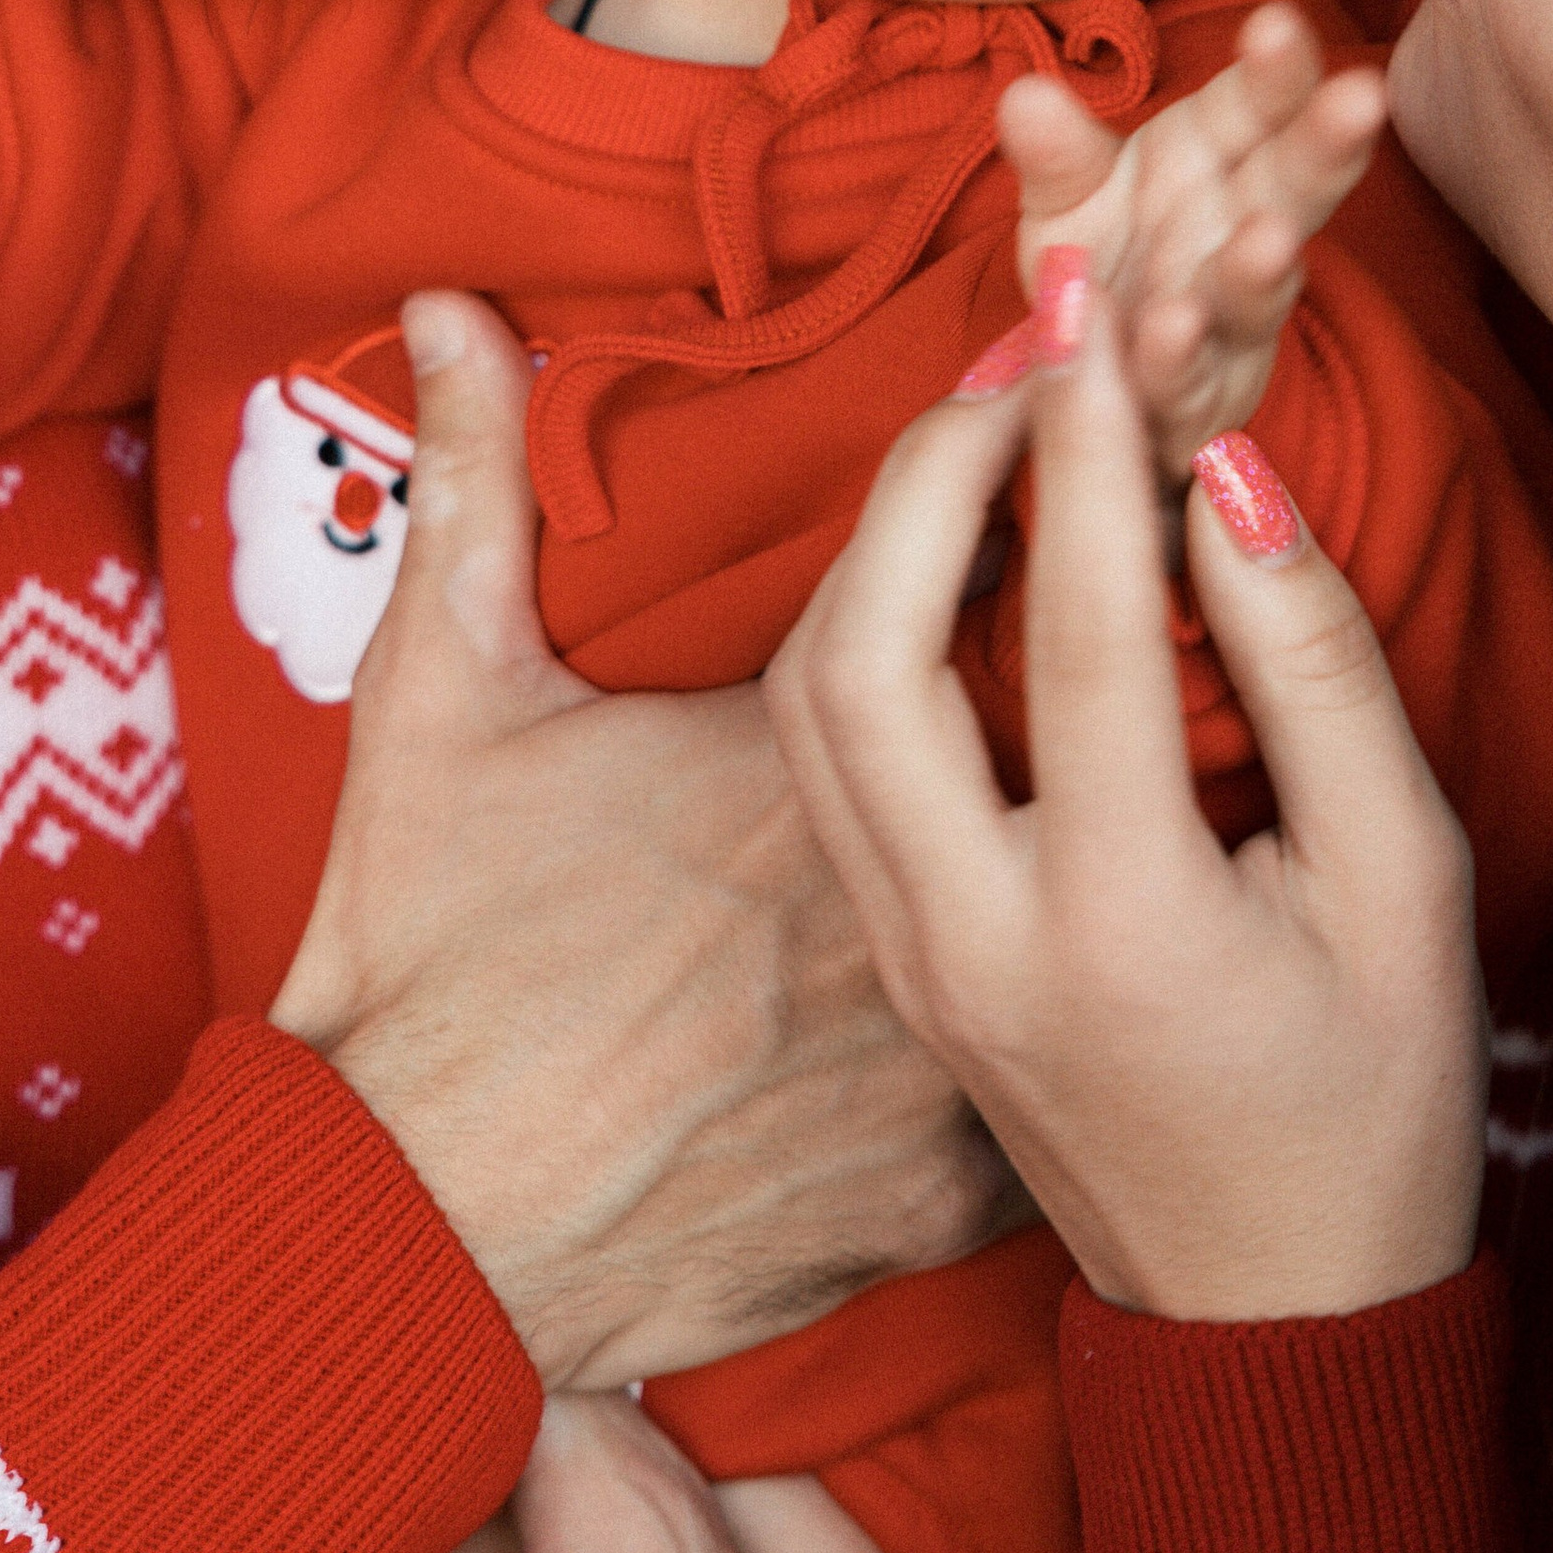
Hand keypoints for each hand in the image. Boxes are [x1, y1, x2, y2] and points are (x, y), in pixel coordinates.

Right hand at [272, 291, 1019, 1391]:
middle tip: (1117, 510)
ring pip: (1089, 908)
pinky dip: (1081, 1012)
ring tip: (1140, 723)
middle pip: (1044, 726)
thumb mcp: (432, 708)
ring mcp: (937, 1063)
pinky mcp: (948, 1195)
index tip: (1023, 382)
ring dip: (1120, 812)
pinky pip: (1069, 1082)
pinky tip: (1105, 950)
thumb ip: (468, 485)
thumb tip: (458, 305)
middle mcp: (896, 911)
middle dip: (1092, 600)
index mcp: (786, 774)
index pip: (926, 577)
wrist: (412, 1248)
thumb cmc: (419, 967)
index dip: (980, 465)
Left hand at [769, 282, 1487, 1322]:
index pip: (1073, 633)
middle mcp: (972, 942)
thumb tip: (1230, 481)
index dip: (1085, 451)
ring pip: (808, 700)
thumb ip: (1317, 672)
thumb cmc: (1373, 1110)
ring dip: (875, 544)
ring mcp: (908, 960)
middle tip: (1022, 365)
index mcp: (1120, 928)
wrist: (1271, 1322)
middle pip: (859, 658)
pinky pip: (828, 757)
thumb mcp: (1405, 882)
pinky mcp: (893, 960)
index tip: (1102, 320)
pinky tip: (955, 555)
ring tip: (988, 433)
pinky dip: (866, 624)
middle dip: (923, 478)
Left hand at [999, 1, 1385, 468]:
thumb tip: (1023, 94)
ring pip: (1257, 289)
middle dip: (1325, 145)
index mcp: (1217, 160)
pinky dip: (1181, 356)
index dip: (1280, 68)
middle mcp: (1240, 233)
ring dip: (1264, 266)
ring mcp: (1227, 322)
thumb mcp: (1069, 198)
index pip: (1262, 103)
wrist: (1094, 388)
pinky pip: (1188, 377)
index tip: (1280, 20)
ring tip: (1268, 237)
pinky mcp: (1197, 400)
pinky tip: (1171, 328)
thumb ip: (1056, 154)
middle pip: (1293, 184)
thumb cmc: (1103, 264)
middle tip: (1361, 96)